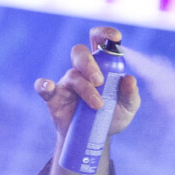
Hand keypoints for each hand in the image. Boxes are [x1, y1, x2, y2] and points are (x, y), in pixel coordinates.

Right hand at [33, 25, 140, 141]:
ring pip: (72, 75)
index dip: (105, 34)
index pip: (98, 41)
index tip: (115, 38)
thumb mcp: (127, 108)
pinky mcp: (54, 98)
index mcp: (100, 65)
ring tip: (97, 105)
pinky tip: (48, 86)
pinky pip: (43, 87)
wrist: (94, 140)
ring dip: (85, 88)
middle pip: (80, 53)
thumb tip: (129, 79)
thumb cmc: (111, 118)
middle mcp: (81, 70)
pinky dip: (43, 85)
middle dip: (89, 64)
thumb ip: (131, 94)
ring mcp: (67, 83)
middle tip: (99, 81)